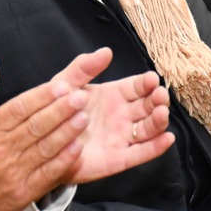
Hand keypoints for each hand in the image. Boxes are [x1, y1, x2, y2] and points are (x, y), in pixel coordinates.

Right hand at [0, 48, 171, 210]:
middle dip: (60, 110)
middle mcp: (0, 149)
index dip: (42, 97)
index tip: (63, 86)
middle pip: (35, 126)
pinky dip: (63, 161)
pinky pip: (47, 173)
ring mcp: (13, 171)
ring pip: (44, 148)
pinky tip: (78, 148)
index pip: (19, 109)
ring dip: (66, 132)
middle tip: (81, 97)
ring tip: (84, 118)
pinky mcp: (24, 191)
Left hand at [60, 50, 173, 182]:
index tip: (152, 79)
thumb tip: (106, 51)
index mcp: (114, 95)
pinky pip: (140, 153)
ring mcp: (122, 137)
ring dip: (159, 121)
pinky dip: (156, 148)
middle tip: (160, 96)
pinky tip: (167, 139)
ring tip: (162, 113)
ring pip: (148, 129)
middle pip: (148, 106)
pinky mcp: (118, 159)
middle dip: (158, 100)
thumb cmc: (56, 111)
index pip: (138, 86)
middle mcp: (122, 116)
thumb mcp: (66, 84)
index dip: (147, 83)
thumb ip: (84, 67)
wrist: (42, 144)